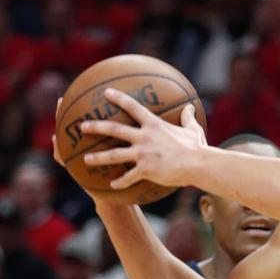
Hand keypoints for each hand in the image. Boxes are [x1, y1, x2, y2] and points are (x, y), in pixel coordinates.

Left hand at [80, 88, 207, 189]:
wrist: (197, 164)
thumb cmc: (196, 147)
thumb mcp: (193, 129)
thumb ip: (188, 118)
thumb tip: (190, 107)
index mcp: (154, 125)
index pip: (133, 107)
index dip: (119, 98)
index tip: (106, 93)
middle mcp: (144, 137)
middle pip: (114, 129)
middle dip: (96, 126)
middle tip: (82, 126)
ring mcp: (143, 153)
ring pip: (114, 154)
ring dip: (98, 157)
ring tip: (86, 159)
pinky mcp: (145, 169)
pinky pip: (128, 177)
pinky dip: (120, 182)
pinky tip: (112, 185)